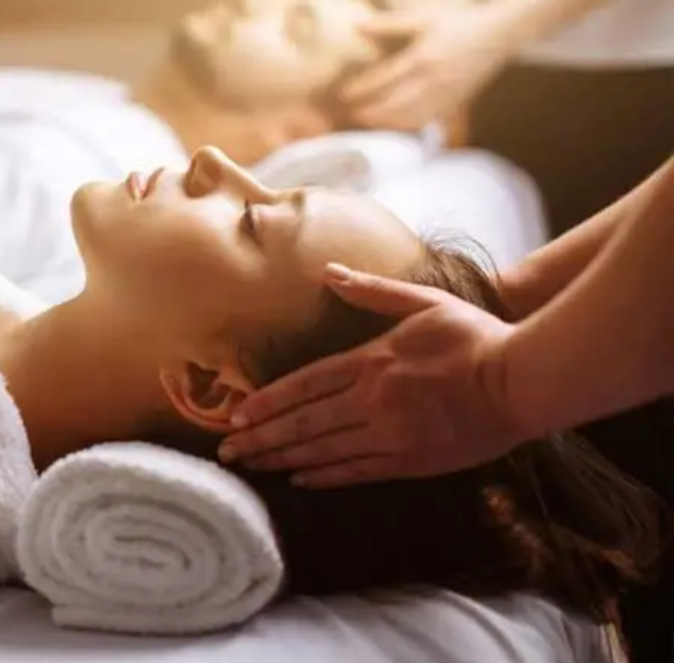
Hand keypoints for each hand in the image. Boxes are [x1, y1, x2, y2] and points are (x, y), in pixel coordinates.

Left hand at [219, 264, 526, 487]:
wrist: (523, 380)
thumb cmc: (474, 336)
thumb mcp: (422, 300)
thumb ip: (372, 290)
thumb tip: (328, 271)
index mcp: (372, 361)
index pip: (304, 384)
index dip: (267, 402)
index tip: (237, 416)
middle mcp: (374, 400)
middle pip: (304, 423)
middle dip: (261, 438)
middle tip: (227, 452)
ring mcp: (393, 434)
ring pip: (324, 451)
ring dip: (283, 459)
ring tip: (252, 468)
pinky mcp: (413, 460)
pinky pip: (359, 471)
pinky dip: (326, 476)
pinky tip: (301, 479)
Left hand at [341, 2, 515, 129]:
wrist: (500, 34)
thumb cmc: (459, 21)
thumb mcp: (423, 18)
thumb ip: (388, 23)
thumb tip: (356, 24)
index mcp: (423, 56)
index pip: (385, 78)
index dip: (362, 88)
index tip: (344, 95)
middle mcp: (434, 79)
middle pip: (395, 104)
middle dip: (372, 112)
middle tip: (352, 114)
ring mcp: (447, 93)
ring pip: (411, 116)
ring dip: (387, 121)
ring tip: (368, 120)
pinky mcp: (456, 102)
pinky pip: (429, 119)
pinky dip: (409, 124)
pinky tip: (395, 123)